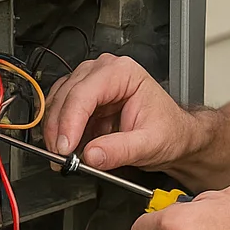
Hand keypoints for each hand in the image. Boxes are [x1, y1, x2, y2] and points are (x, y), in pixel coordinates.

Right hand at [42, 53, 202, 171]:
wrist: (174, 135)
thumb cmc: (168, 130)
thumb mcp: (149, 144)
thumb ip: (120, 150)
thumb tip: (91, 155)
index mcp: (123, 72)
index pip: (84, 93)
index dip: (69, 121)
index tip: (65, 147)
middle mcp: (104, 71)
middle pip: (66, 96)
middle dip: (59, 129)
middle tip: (61, 158)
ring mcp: (91, 83)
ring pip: (58, 102)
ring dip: (55, 131)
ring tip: (64, 157)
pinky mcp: (84, 99)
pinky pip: (61, 111)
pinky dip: (59, 131)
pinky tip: (68, 148)